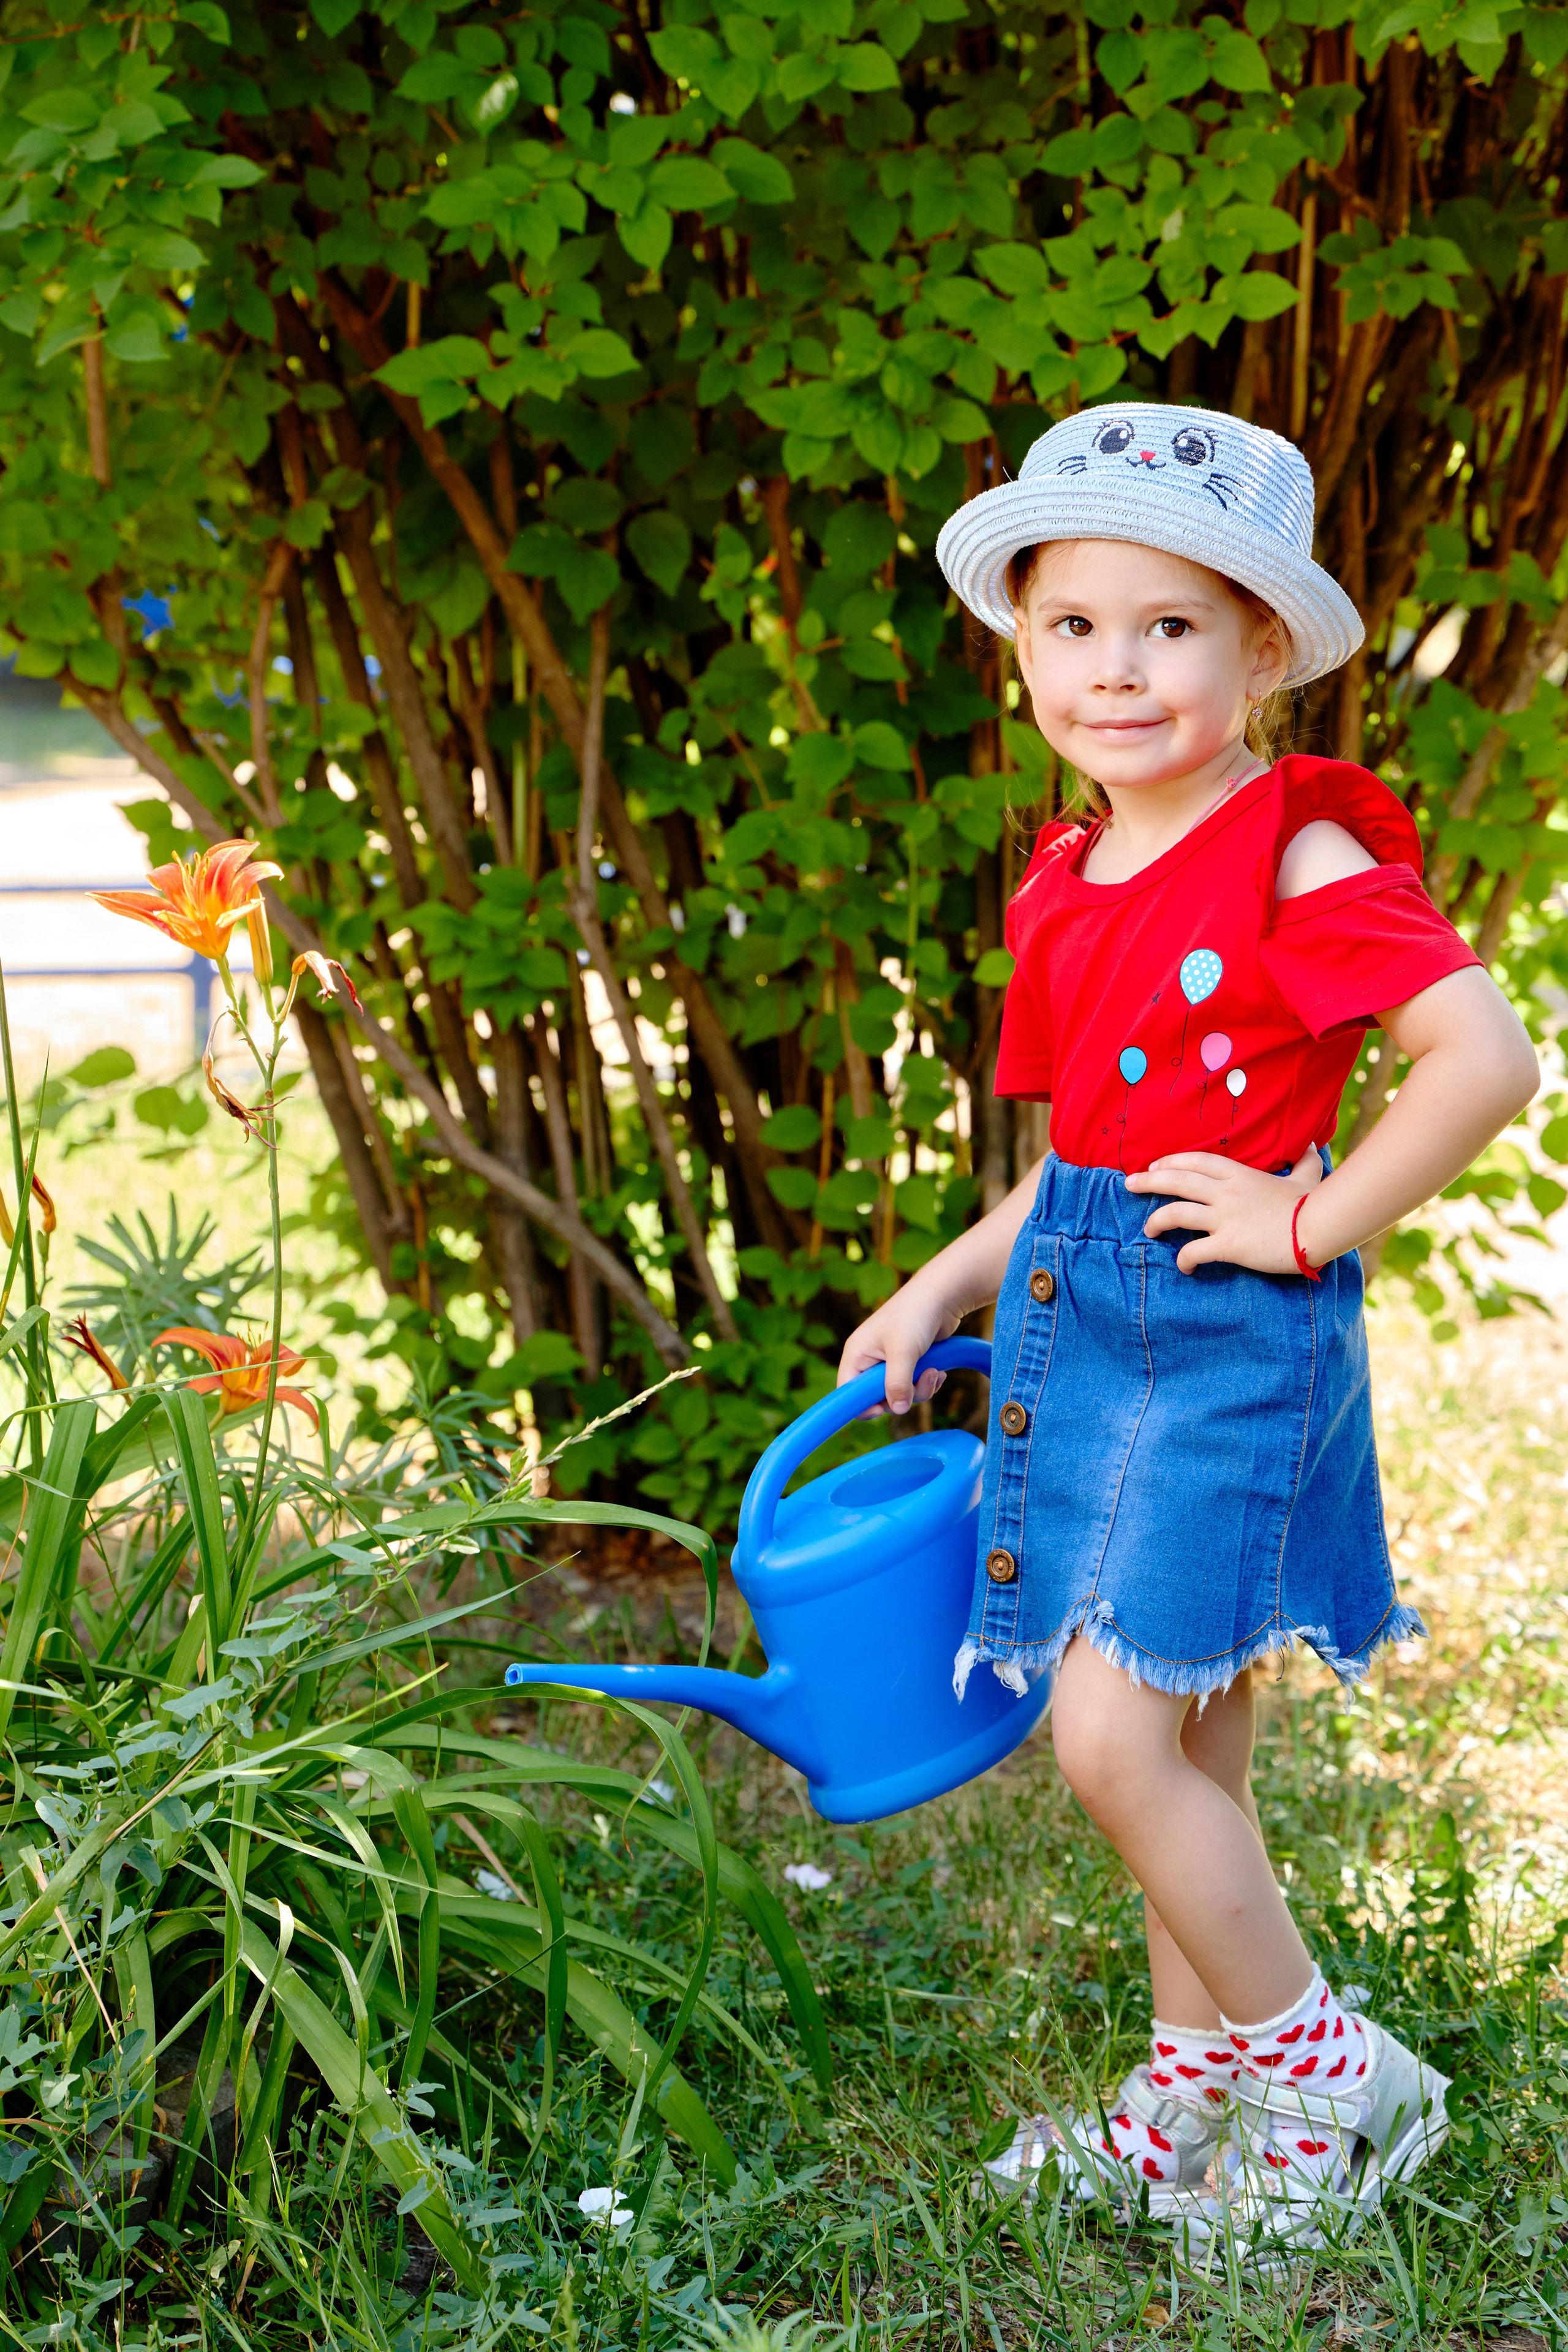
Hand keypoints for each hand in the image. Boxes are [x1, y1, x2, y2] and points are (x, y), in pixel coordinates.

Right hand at [837, 1281, 959, 1414]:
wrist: (942, 1295)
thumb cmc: (915, 1315)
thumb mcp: (903, 1351)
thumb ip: (897, 1383)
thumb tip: (898, 1409)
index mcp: (857, 1354)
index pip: (847, 1390)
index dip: (861, 1404)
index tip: (882, 1409)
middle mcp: (870, 1359)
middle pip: (877, 1397)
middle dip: (902, 1395)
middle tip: (918, 1382)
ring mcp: (891, 1361)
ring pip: (900, 1393)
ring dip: (920, 1389)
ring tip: (934, 1372)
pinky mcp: (910, 1361)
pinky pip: (914, 1385)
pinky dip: (927, 1382)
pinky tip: (938, 1371)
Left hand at [1124, 1144, 1322, 1275]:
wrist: (1320, 1227)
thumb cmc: (1313, 1203)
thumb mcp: (1307, 1175)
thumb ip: (1304, 1160)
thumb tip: (1313, 1143)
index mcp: (1240, 1175)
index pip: (1196, 1161)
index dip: (1171, 1161)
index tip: (1154, 1165)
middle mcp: (1226, 1193)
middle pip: (1177, 1181)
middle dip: (1148, 1181)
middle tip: (1129, 1184)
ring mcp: (1225, 1218)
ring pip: (1176, 1213)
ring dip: (1156, 1221)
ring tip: (1148, 1230)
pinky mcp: (1229, 1244)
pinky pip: (1194, 1251)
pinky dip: (1184, 1259)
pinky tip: (1184, 1266)